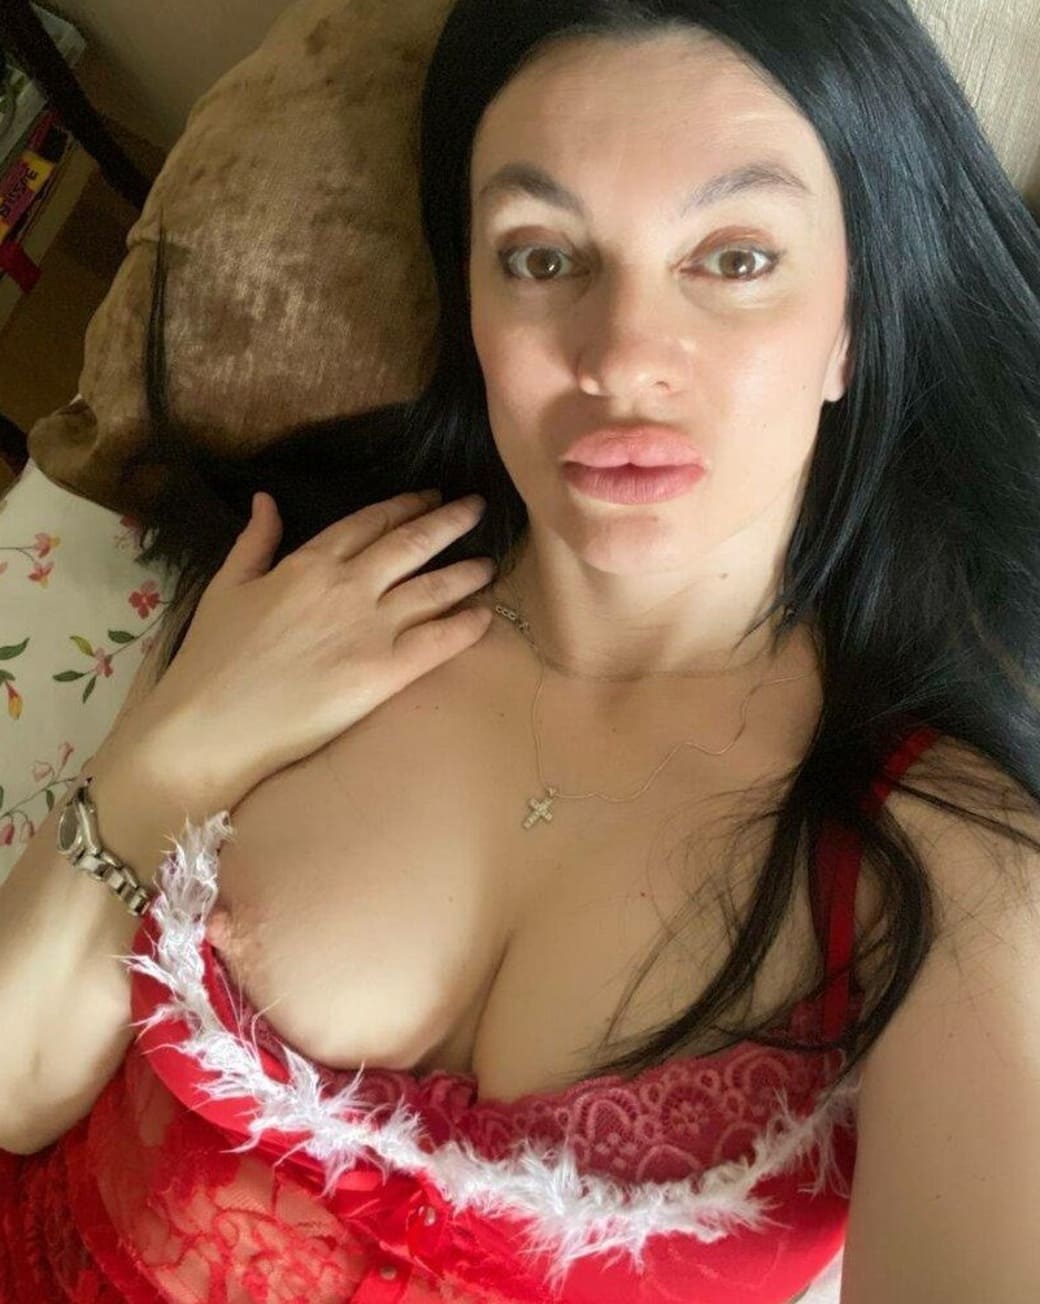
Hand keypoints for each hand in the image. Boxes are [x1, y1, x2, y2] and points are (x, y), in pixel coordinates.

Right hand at [129, 488, 495, 802]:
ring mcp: (370, 629)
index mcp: (309, 564)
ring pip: (433, 588)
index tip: (429, 497)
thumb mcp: (226, 586)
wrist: (212, 723)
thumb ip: (254, 541)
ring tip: (489, 563)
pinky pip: (438, 641)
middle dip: (449, 522)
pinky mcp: (384, 672)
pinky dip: (466, 625)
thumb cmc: (212, 659)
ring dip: (466, 571)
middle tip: (476, 508)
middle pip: (411, 544)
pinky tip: (486, 615)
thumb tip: (265, 500)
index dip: (404, 506)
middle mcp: (348, 587)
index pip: (369, 522)